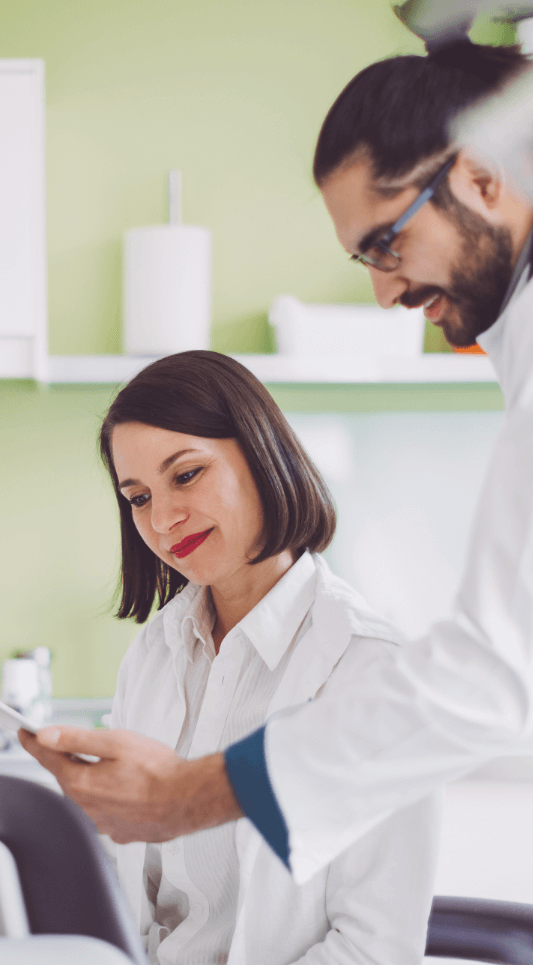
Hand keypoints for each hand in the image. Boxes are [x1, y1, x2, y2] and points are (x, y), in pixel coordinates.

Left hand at [19, 726, 241, 842]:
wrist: (189, 800)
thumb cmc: (159, 771)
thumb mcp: (116, 742)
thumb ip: (77, 739)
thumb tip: (46, 735)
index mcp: (83, 784)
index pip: (49, 760)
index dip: (34, 744)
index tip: (24, 734)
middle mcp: (89, 808)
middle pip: (67, 778)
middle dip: (64, 761)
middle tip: (62, 743)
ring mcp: (105, 823)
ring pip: (87, 797)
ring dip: (90, 780)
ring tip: (107, 765)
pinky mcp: (123, 832)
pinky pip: (106, 812)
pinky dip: (109, 797)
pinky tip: (126, 788)